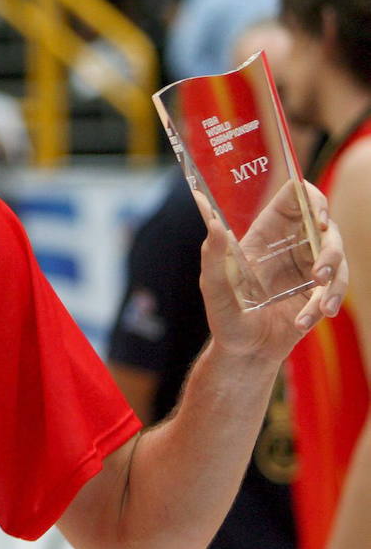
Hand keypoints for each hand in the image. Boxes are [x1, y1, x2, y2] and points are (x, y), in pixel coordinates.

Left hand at [198, 180, 345, 361]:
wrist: (243, 351)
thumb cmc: (224, 314)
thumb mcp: (214, 285)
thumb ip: (213, 253)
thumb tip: (210, 220)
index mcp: (265, 233)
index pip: (294, 198)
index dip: (311, 197)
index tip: (317, 216)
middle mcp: (290, 245)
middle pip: (325, 227)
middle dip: (331, 246)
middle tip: (321, 272)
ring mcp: (308, 267)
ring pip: (337, 258)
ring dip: (335, 282)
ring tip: (322, 306)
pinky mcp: (319, 292)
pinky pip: (335, 290)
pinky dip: (324, 305)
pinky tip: (303, 322)